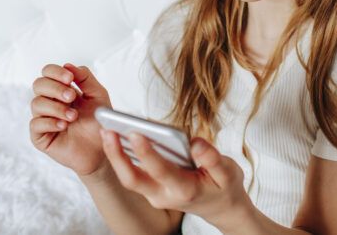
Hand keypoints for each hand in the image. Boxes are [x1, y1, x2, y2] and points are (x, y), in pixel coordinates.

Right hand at [29, 62, 111, 175]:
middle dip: (55, 88)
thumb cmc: (99, 122)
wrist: (102, 149)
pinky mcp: (40, 136)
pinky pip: (35, 124)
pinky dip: (50, 122)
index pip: (48, 72)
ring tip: (73, 116)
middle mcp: (50, 101)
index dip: (55, 72)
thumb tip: (68, 65)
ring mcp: (43, 118)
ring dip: (56, 107)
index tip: (70, 78)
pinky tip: (63, 126)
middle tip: (71, 97)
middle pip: (38, 84)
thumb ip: (85, 78)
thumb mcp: (98, 95)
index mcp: (61, 89)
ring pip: (36, 103)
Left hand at [99, 128, 252, 225]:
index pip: (161, 170)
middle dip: (117, 156)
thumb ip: (213, 159)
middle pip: (133, 179)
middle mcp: (165, 196)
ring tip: (107, 129)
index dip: (147, 152)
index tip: (137, 132)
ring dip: (115, 155)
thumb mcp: (229, 173)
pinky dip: (123, 156)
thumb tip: (196, 142)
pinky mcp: (152, 189)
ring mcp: (156, 195)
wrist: (221, 208)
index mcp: (185, 190)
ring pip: (129, 178)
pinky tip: (119, 135)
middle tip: (107, 130)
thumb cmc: (224, 187)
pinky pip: (133, 174)